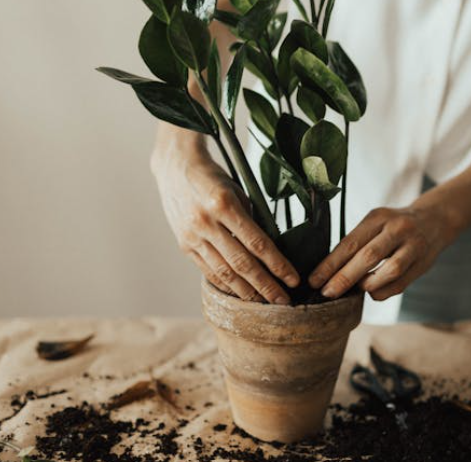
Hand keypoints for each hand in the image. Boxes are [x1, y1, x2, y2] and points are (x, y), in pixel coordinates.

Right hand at [152, 143, 299, 303]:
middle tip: (283, 302)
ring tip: (264, 303)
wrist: (175, 168)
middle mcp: (206, 222)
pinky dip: (225, 284)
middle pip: (242, 263)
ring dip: (246, 292)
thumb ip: (251, 221)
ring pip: (224, 273)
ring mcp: (192, 236)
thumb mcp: (237, 192)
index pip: (257, 243)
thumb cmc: (213, 178)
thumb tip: (269, 251)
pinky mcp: (184, 245)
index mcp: (224, 204)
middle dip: (265, 286)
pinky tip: (239, 293)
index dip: (277, 265)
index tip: (293, 279)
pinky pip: (208, 271)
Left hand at [308, 205, 457, 300]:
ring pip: (389, 270)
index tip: (314, 279)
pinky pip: (401, 283)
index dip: (330, 264)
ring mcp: (413, 246)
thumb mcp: (375, 222)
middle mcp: (397, 229)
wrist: (434, 220)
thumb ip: (357, 242)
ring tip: (352, 291)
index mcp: (378, 217)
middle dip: (344, 277)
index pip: (350, 242)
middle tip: (326, 293)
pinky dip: (382, 291)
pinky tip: (371, 292)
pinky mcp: (423, 263)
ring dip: (367, 284)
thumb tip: (329, 270)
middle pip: (368, 256)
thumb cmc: (393, 225)